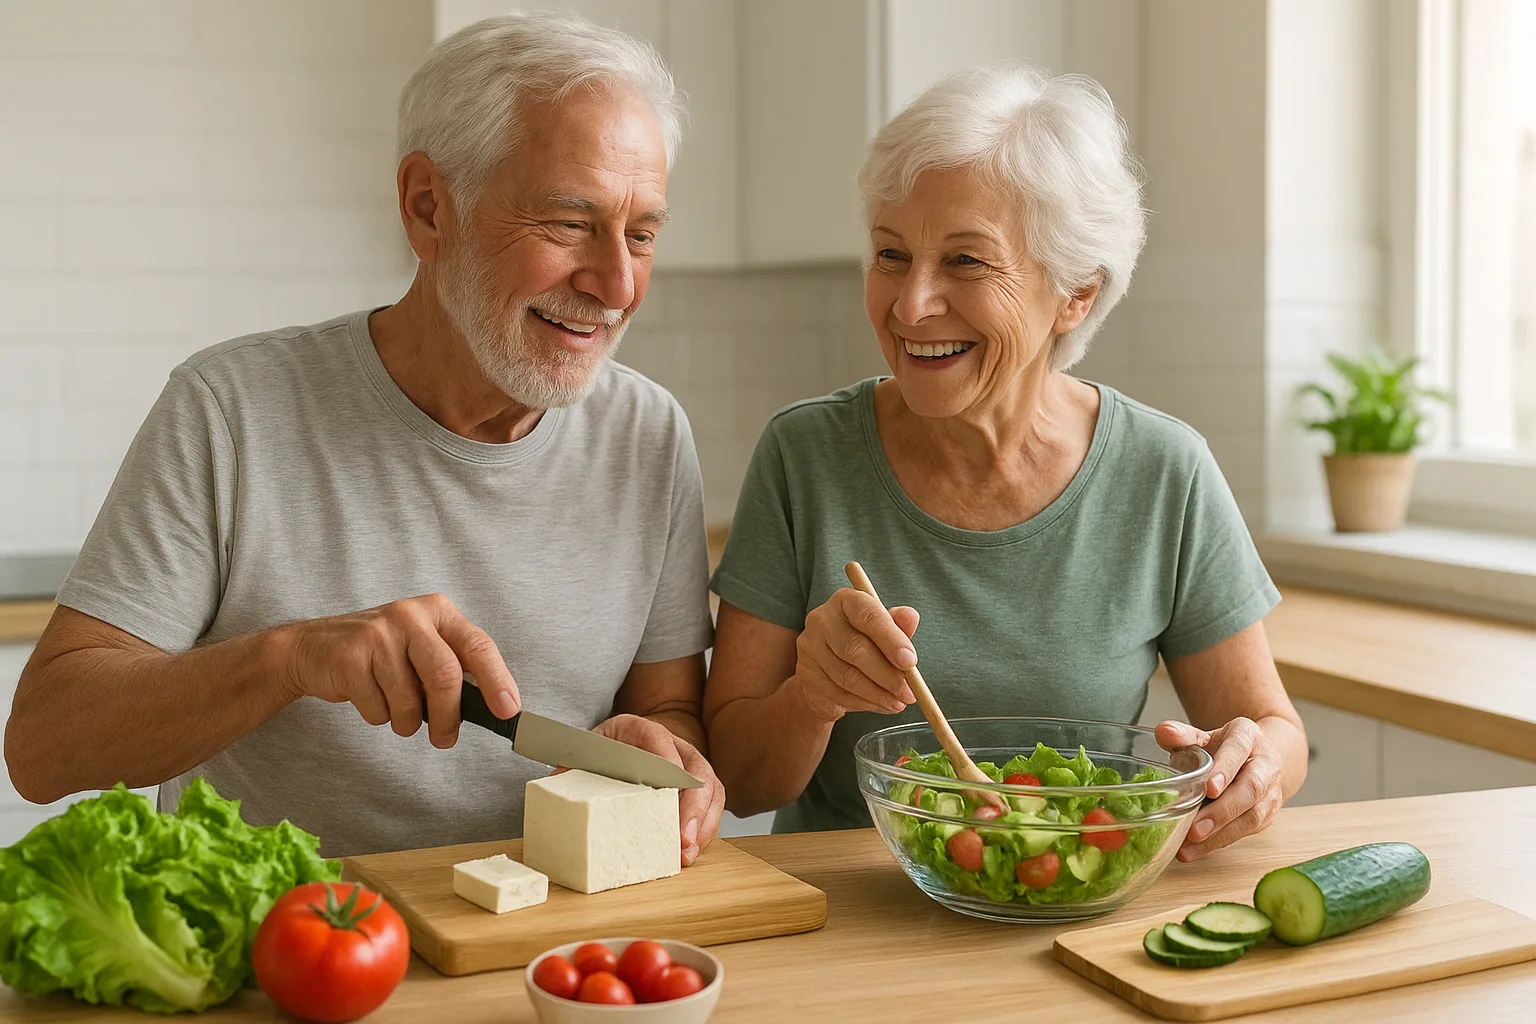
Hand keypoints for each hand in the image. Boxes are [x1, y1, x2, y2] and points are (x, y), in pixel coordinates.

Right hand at [282, 593, 520, 748]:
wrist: (311, 649)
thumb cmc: (379, 655)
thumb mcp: (421, 648)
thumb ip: (454, 668)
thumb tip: (494, 707)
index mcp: (438, 611)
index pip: (478, 646)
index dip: (497, 680)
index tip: (509, 710)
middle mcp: (410, 615)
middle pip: (445, 676)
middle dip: (449, 717)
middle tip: (445, 739)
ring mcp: (378, 634)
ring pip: (409, 701)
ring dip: (406, 721)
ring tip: (394, 708)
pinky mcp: (350, 657)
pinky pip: (378, 709)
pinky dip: (378, 716)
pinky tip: (367, 696)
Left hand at [587, 714, 725, 866]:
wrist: (620, 745)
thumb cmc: (603, 750)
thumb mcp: (585, 750)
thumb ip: (573, 764)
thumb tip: (558, 781)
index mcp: (641, 730)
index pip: (660, 740)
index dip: (668, 765)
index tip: (667, 792)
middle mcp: (673, 745)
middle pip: (696, 770)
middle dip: (694, 807)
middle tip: (683, 838)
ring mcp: (689, 767)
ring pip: (710, 791)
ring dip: (703, 824)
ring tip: (687, 854)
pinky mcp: (695, 789)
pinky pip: (710, 807)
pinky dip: (704, 830)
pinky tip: (690, 851)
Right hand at [789, 589, 920, 722]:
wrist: (827, 671)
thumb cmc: (863, 644)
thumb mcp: (884, 632)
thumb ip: (898, 626)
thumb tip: (911, 616)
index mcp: (846, 601)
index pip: (868, 615)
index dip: (891, 639)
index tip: (910, 662)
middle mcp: (822, 619)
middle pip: (855, 648)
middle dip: (887, 674)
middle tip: (909, 692)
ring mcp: (810, 647)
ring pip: (847, 676)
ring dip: (878, 693)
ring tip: (899, 702)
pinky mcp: (807, 674)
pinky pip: (839, 693)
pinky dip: (865, 703)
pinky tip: (881, 704)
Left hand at [1156, 718, 1284, 861]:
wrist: (1257, 757)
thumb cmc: (1223, 748)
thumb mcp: (1204, 736)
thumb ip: (1183, 735)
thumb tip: (1163, 732)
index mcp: (1248, 736)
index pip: (1238, 750)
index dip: (1226, 769)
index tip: (1209, 788)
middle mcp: (1265, 764)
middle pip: (1251, 789)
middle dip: (1223, 811)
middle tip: (1195, 829)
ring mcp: (1270, 792)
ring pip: (1252, 816)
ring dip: (1221, 834)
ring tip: (1190, 846)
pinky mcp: (1267, 815)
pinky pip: (1246, 831)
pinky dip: (1220, 842)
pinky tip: (1196, 850)